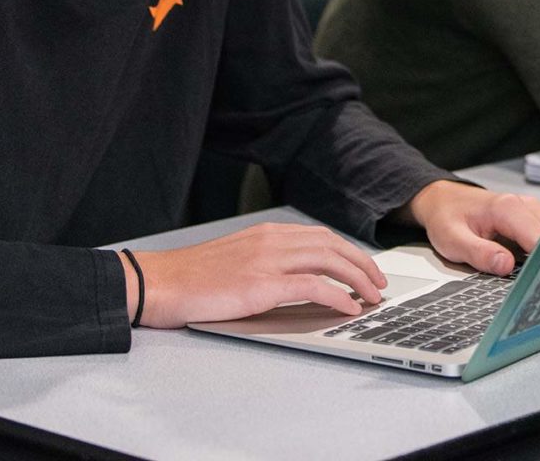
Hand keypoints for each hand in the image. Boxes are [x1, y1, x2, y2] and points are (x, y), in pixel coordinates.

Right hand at [126, 222, 390, 327]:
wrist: (161, 282)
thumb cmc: (193, 277)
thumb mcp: (237, 258)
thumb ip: (267, 260)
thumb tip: (299, 276)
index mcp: (267, 232)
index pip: (320, 236)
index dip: (348, 251)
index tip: (364, 267)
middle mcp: (272, 240)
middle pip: (332, 245)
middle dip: (362, 263)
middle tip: (379, 282)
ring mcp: (268, 260)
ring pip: (329, 261)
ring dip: (357, 279)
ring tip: (372, 296)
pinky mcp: (262, 284)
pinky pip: (312, 286)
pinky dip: (337, 296)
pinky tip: (348, 307)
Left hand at [406, 181, 539, 274]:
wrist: (443, 200)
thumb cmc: (447, 216)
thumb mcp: (453, 240)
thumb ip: (479, 254)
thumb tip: (506, 266)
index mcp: (507, 208)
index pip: (539, 238)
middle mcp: (523, 205)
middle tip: (539, 285)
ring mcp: (529, 210)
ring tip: (537, 277)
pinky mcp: (530, 218)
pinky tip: (533, 267)